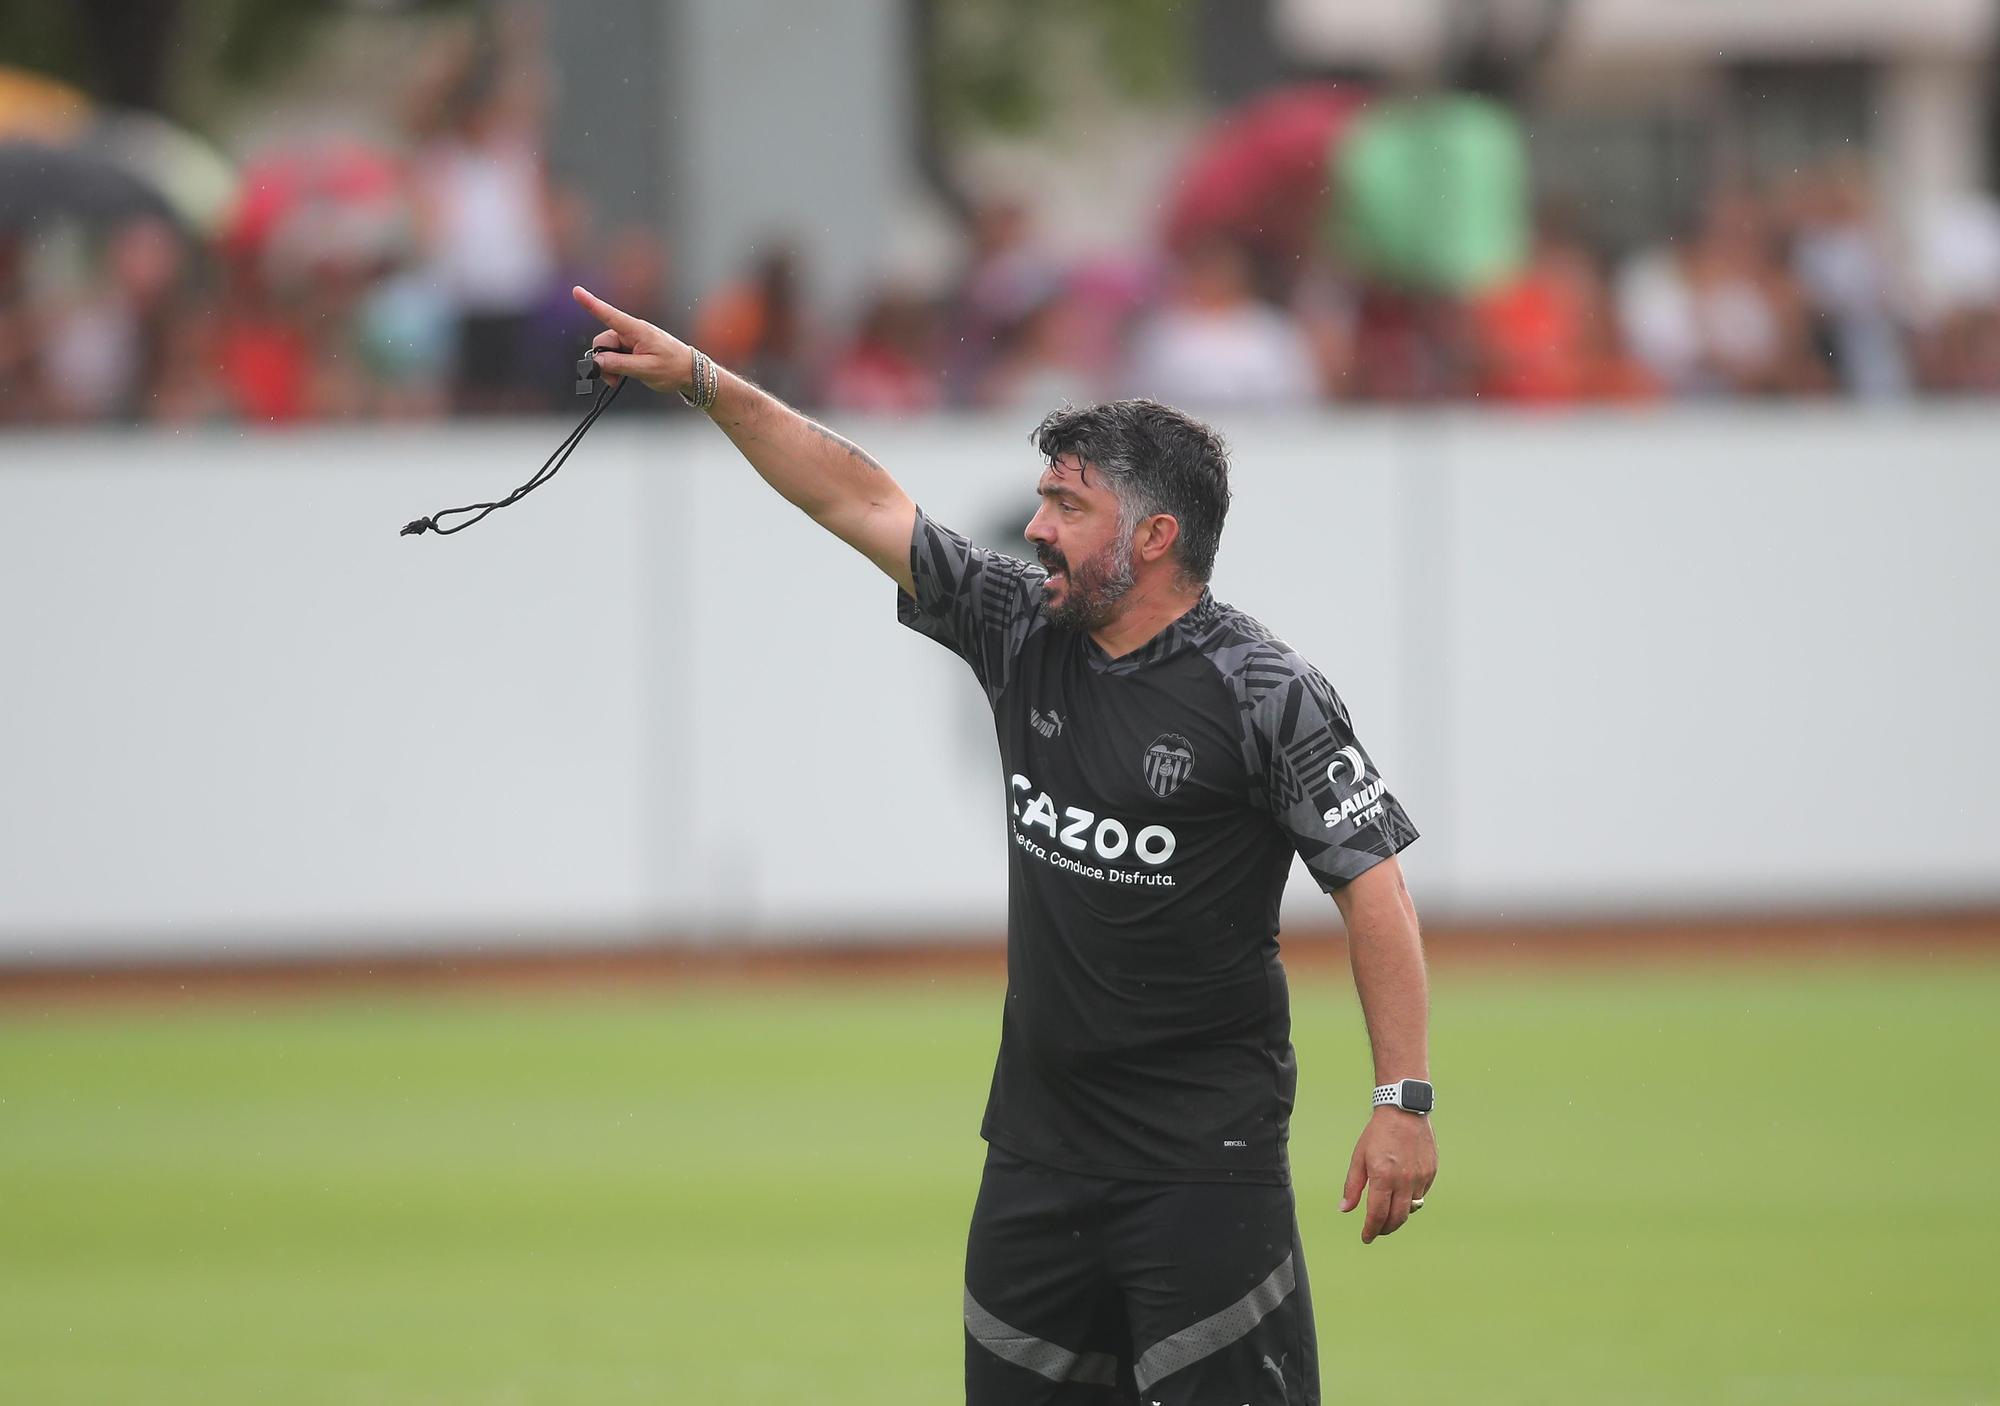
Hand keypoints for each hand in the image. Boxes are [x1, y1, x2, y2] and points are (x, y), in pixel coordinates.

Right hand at [570, 285, 693, 395]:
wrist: (691, 373)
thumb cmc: (673, 368)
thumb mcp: (646, 369)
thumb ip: (619, 364)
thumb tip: (597, 361)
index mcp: (637, 330)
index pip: (610, 315)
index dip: (591, 303)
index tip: (576, 291)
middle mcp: (632, 332)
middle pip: (603, 342)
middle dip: (602, 361)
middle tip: (612, 380)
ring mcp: (632, 340)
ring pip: (607, 351)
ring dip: (608, 367)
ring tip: (618, 381)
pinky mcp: (632, 349)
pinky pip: (615, 356)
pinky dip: (614, 367)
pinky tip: (620, 378)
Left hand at [1339, 1107, 1436, 1243]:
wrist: (1404, 1111)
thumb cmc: (1378, 1134)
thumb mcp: (1359, 1157)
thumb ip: (1353, 1186)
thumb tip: (1345, 1209)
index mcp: (1383, 1177)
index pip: (1378, 1215)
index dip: (1371, 1230)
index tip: (1366, 1237)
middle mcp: (1404, 1180)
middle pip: (1397, 1218)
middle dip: (1385, 1229)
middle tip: (1377, 1231)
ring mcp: (1420, 1177)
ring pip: (1411, 1209)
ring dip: (1399, 1216)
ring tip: (1388, 1215)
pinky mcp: (1431, 1172)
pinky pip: (1421, 1195)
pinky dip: (1411, 1200)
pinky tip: (1402, 1195)